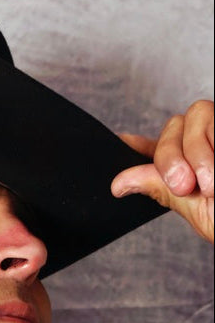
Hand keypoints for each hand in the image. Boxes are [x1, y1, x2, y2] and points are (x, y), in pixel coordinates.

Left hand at [110, 100, 213, 243]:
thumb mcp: (195, 209)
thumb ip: (161, 188)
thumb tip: (118, 183)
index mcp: (193, 166)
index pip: (158, 147)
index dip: (136, 146)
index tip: (117, 144)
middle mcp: (209, 143)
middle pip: (173, 125)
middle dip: (170, 156)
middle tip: (185, 185)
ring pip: (196, 113)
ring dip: (196, 151)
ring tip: (213, 183)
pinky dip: (214, 148)